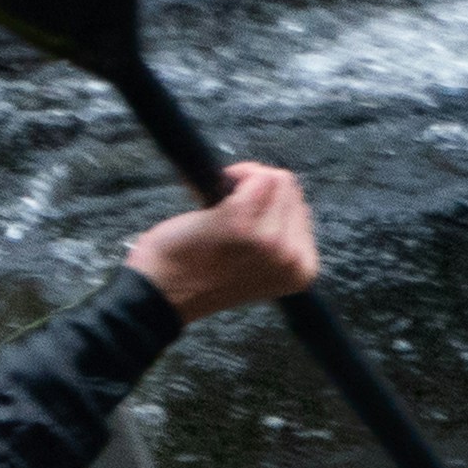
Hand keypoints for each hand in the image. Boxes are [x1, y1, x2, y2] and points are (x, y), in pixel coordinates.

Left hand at [124, 162, 317, 320]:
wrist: (165, 291)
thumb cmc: (202, 276)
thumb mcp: (259, 265)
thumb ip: (279, 236)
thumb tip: (280, 189)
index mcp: (302, 269)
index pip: (301, 206)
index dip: (270, 203)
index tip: (246, 215)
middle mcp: (291, 257)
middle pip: (289, 187)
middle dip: (257, 190)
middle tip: (229, 214)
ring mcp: (269, 240)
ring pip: (272, 177)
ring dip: (243, 184)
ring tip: (220, 212)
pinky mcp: (241, 222)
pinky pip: (252, 175)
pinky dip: (229, 178)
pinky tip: (211, 202)